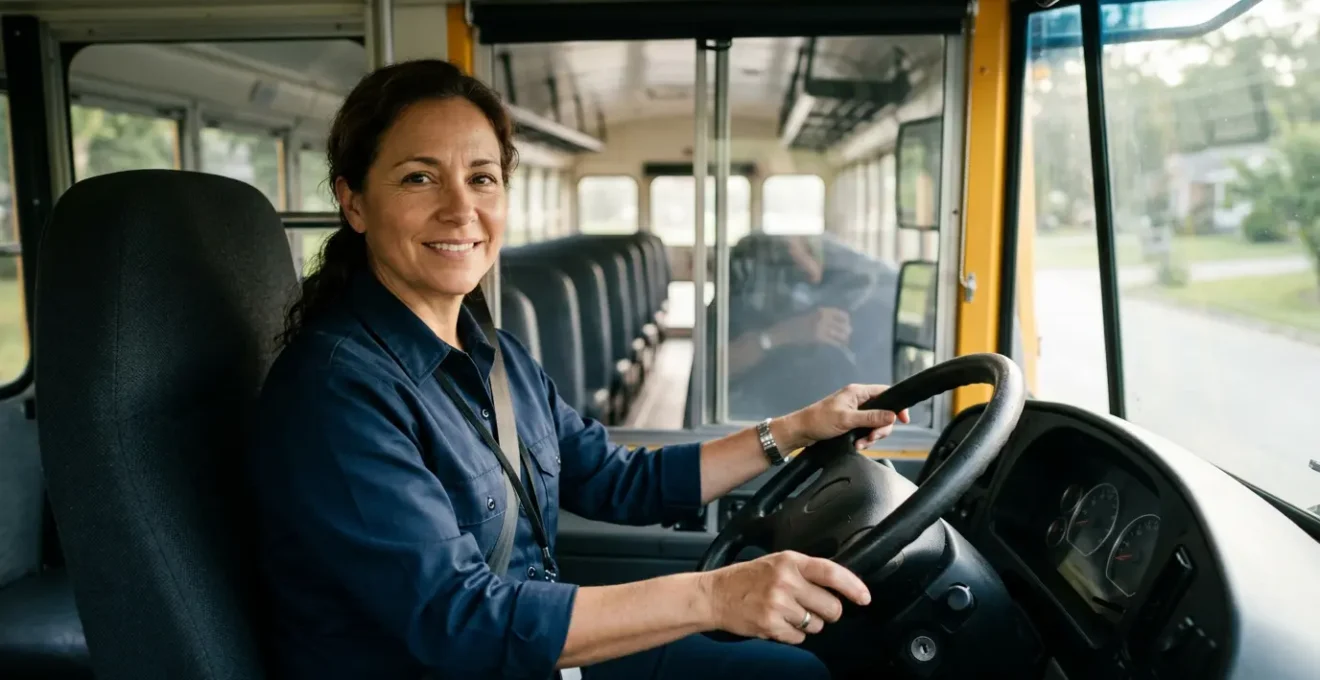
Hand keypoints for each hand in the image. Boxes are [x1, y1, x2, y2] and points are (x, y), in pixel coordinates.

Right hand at [699, 550, 870, 643]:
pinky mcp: (771, 625)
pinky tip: (778, 621)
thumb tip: (839, 585)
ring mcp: (778, 604)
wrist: (715, 595)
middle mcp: (786, 581)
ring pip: (817, 624)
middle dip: (828, 612)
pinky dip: (793, 634)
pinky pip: (800, 637)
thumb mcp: (777, 562)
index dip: (853, 586)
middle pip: (831, 606)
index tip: (864, 597)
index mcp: (790, 561)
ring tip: (788, 612)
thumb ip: (805, 570)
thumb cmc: (747, 578)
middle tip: (814, 607)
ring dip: (809, 623)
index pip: (831, 573)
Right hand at [769, 307, 851, 347]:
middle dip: (847, 329)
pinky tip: (840, 346)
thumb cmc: (795, 321)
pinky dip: (838, 344)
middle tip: (849, 332)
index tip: (847, 322)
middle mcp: (823, 318)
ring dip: (844, 337)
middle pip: (842, 324)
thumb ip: (821, 314)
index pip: (840, 313)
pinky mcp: (818, 338)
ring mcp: (821, 328)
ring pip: (839, 333)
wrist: (785, 331)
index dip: (846, 318)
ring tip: (846, 339)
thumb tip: (834, 320)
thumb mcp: (809, 312)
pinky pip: (832, 341)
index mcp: (821, 310)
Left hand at [777, 384, 910, 450]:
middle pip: (883, 412)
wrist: (801, 431)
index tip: (903, 420)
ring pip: (875, 424)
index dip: (897, 405)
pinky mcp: (851, 422)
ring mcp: (855, 412)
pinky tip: (857, 445)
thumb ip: (871, 417)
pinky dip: (864, 439)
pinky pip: (865, 430)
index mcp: (858, 392)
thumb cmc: (820, 421)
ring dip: (871, 436)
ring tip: (860, 444)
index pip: (885, 393)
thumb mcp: (847, 419)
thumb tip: (892, 415)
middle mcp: (858, 400)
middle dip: (880, 428)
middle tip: (872, 438)